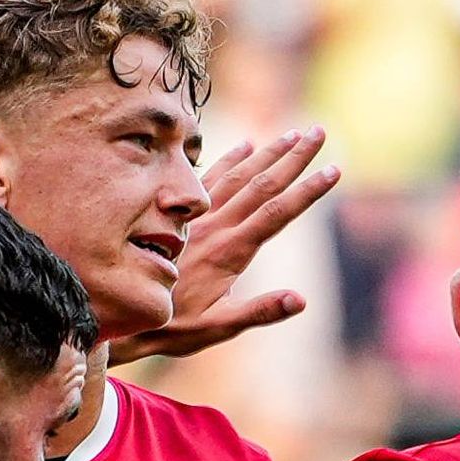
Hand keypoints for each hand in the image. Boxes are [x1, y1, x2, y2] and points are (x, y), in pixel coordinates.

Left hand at [104, 129, 338, 363]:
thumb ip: (259, 311)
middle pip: (262, 184)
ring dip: (267, 152)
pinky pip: (208, 180)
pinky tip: (245, 144)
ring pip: (238, 176)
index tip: (334, 169)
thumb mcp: (218, 327)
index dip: (308, 191)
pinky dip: (229, 160)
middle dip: (293, 157)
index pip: (278, 213)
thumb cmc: (174, 328)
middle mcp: (216, 227)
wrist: (125, 317)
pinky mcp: (182, 217)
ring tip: (293, 133)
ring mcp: (198, 219)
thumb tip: (300, 301)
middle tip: (319, 132)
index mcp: (231, 251)